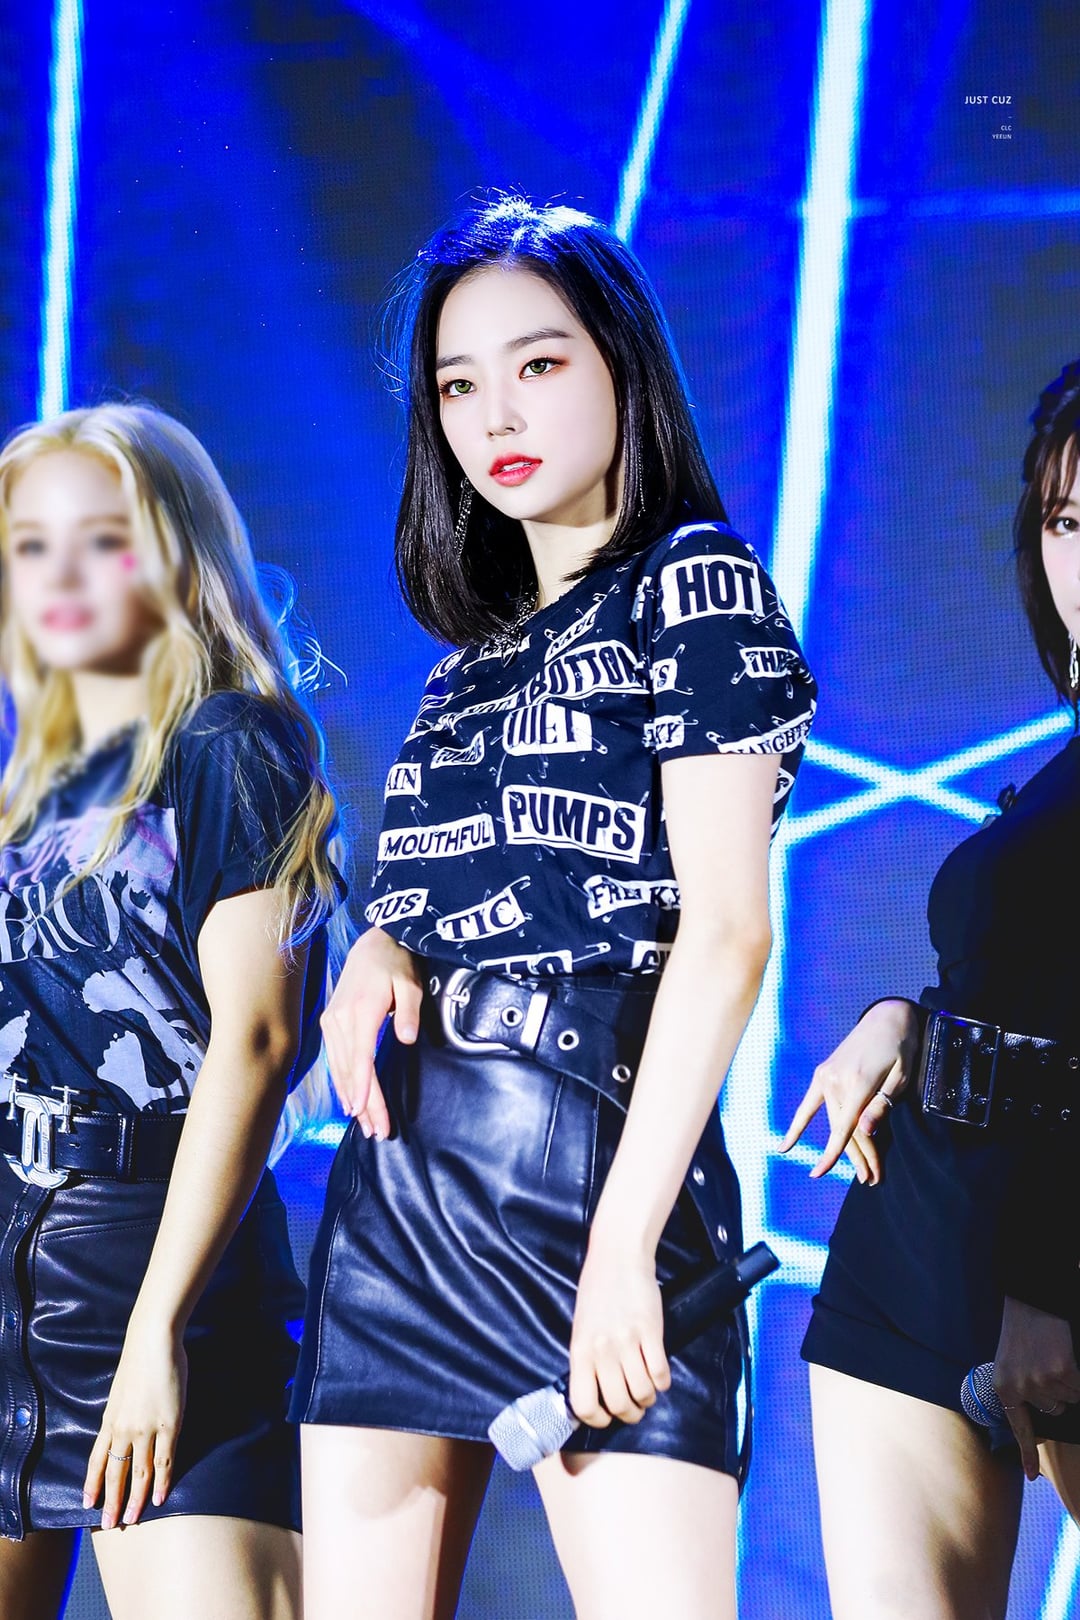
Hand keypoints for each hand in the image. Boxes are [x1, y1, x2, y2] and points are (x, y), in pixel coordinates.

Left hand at [84, 1325, 187, 1528]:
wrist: (153, 1343)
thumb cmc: (139, 1363)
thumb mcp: (120, 1393)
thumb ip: (120, 1415)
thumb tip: (120, 1433)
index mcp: (109, 1420)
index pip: (96, 1459)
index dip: (91, 1483)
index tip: (87, 1503)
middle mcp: (123, 1429)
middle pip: (114, 1473)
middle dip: (111, 1501)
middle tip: (109, 1524)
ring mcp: (146, 1429)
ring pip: (138, 1473)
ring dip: (134, 1499)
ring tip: (132, 1519)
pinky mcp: (169, 1425)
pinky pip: (164, 1461)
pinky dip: (161, 1482)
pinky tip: (158, 1497)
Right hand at [320, 927, 422, 1138]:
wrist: (372, 946)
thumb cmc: (395, 965)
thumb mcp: (410, 983)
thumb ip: (410, 1012)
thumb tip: (408, 1040)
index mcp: (361, 1009)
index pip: (361, 1056)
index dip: (364, 1086)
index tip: (364, 1111)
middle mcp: (340, 1018)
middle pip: (351, 1070)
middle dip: (364, 1103)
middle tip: (377, 1131)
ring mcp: (332, 1022)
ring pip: (340, 1068)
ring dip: (352, 1098)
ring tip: (365, 1125)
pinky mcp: (330, 1023)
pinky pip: (335, 1059)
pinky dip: (342, 1083)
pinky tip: (349, 1102)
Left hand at [567, 1235, 668, 1428]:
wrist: (618, 1257)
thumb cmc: (597, 1292)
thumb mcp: (581, 1328)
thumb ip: (587, 1359)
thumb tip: (597, 1393)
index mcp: (580, 1351)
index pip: (583, 1405)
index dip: (598, 1419)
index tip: (607, 1414)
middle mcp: (601, 1350)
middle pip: (618, 1404)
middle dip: (630, 1413)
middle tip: (635, 1407)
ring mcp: (626, 1341)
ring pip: (643, 1393)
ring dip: (648, 1398)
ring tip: (648, 1389)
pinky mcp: (650, 1331)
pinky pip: (660, 1373)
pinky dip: (663, 1381)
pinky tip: (659, 1373)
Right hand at [781, 999, 919, 1183]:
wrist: (886, 1018)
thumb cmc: (901, 1048)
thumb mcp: (901, 1076)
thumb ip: (881, 1104)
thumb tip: (865, 1132)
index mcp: (859, 1081)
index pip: (848, 1127)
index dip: (844, 1155)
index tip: (840, 1177)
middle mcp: (837, 1080)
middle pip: (845, 1129)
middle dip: (860, 1157)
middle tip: (873, 1179)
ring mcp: (826, 1077)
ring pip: (834, 1122)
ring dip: (845, 1149)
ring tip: (861, 1171)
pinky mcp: (823, 1074)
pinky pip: (808, 1105)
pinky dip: (797, 1126)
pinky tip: (785, 1147)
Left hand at [993, 1296, 1079, 1479]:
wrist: (1030, 1300)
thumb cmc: (1022, 1330)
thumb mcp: (1011, 1362)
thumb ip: (1022, 1389)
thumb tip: (1046, 1413)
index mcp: (1004, 1388)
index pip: (1019, 1427)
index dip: (1027, 1453)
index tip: (1031, 1478)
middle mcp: (1022, 1389)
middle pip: (1055, 1409)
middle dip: (1057, 1391)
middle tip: (1046, 1363)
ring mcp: (1043, 1381)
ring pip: (1069, 1396)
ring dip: (1068, 1379)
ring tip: (1053, 1354)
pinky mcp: (1064, 1371)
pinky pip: (1079, 1385)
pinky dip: (1077, 1373)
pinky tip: (1064, 1355)